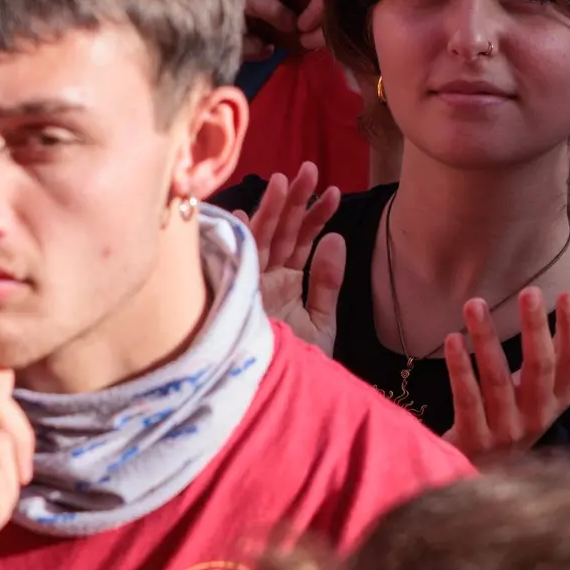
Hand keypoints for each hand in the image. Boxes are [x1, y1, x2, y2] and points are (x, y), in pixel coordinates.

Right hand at [233, 163, 343, 354]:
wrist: (278, 399)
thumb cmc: (297, 364)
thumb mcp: (321, 321)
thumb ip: (328, 281)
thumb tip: (336, 239)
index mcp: (285, 281)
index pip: (301, 240)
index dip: (316, 216)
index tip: (336, 192)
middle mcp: (263, 278)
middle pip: (280, 232)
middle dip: (294, 201)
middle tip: (310, 170)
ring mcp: (247, 286)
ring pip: (260, 240)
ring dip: (272, 209)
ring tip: (286, 180)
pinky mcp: (233, 298)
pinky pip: (235, 263)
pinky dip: (239, 241)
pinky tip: (248, 215)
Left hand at [443, 288, 569, 464]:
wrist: (480, 473)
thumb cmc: (512, 418)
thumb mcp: (540, 387)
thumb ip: (558, 345)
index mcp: (557, 401)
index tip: (569, 294)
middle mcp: (537, 417)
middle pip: (539, 367)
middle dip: (535, 327)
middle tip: (529, 292)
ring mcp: (506, 432)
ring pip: (498, 379)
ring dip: (486, 338)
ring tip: (475, 304)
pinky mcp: (475, 440)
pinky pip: (467, 399)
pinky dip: (460, 368)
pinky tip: (453, 339)